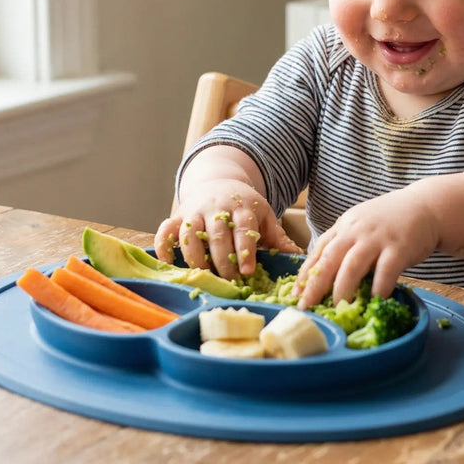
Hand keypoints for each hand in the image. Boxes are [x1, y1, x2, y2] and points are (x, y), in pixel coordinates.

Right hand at [154, 180, 300, 280]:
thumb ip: (278, 237)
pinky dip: (164, 247)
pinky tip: (169, 264)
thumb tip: (298, 257)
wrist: (220, 181)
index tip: (248, 272)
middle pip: (217, 235)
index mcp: (242, 207)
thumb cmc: (245, 206)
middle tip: (229, 282)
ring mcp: (195, 211)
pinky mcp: (178, 216)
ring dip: (195, 258)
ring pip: (190, 234)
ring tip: (204, 277)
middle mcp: (216, 208)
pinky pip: (166, 231)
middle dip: (222, 261)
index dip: (245, 250)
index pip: (243, 228)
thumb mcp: (264, 215)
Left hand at [294, 186, 439, 308]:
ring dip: (343, 290)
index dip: (306, 273)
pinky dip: (377, 289)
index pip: (319, 250)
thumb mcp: (361, 225)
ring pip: (352, 266)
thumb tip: (324, 274)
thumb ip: (345, 243)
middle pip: (330, 259)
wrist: (426, 206)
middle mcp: (357, 230)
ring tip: (337, 308)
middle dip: (315, 285)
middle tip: (307, 307)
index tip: (296, 294)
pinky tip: (373, 302)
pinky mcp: (399, 248)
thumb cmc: (391, 221)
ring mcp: (377, 238)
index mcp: (345, 226)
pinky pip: (385, 273)